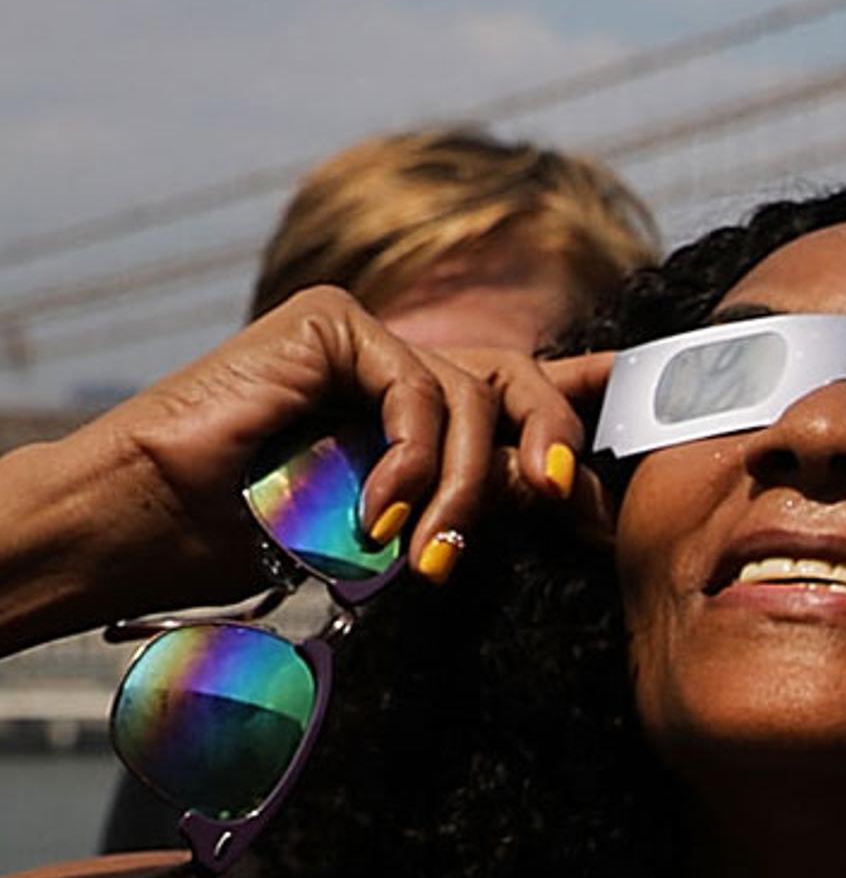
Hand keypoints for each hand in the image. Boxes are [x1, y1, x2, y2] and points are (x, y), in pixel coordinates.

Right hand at [1, 292, 592, 640]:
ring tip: (426, 558)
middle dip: (553, 447)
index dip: (590, 398)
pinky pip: (416, 385)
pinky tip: (377, 515)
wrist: (160, 525)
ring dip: (464, 489)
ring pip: (473, 397)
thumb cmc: (269, 540)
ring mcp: (366, 337)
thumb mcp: (408, 529)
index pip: (525, 391)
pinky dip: (411, 456)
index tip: (652, 408)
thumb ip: (485, 500)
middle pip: (523, 383)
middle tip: (556, 508)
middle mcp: (402, 366)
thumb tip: (580, 497)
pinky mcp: (331, 320)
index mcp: (423, 410)